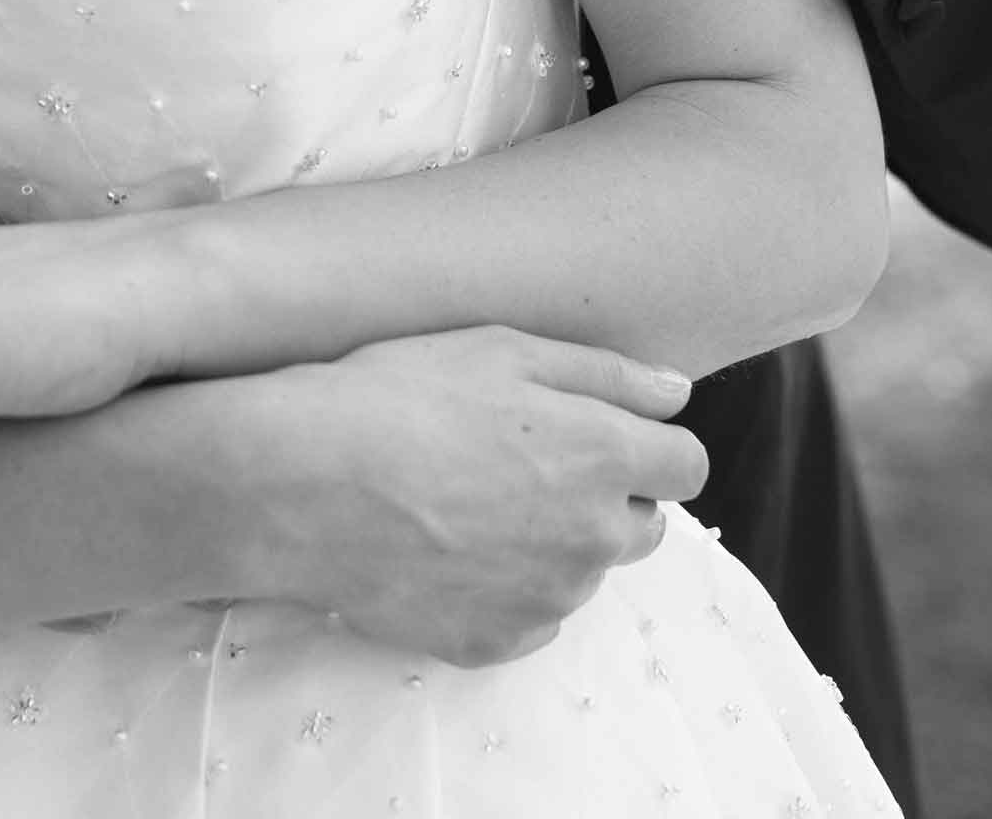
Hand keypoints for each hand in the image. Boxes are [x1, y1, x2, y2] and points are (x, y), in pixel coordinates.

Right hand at [257, 326, 705, 667]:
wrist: (305, 483)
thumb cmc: (401, 395)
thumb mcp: (503, 348)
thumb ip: (606, 372)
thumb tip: (676, 392)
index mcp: (603, 457)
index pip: (687, 465)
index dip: (649, 441)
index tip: (600, 429)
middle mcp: (591, 539)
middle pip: (644, 525)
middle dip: (606, 494)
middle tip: (526, 459)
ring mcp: (544, 601)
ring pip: (582, 571)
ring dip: (553, 540)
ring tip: (471, 499)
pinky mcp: (494, 642)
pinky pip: (530, 616)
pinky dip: (506, 586)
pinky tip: (450, 546)